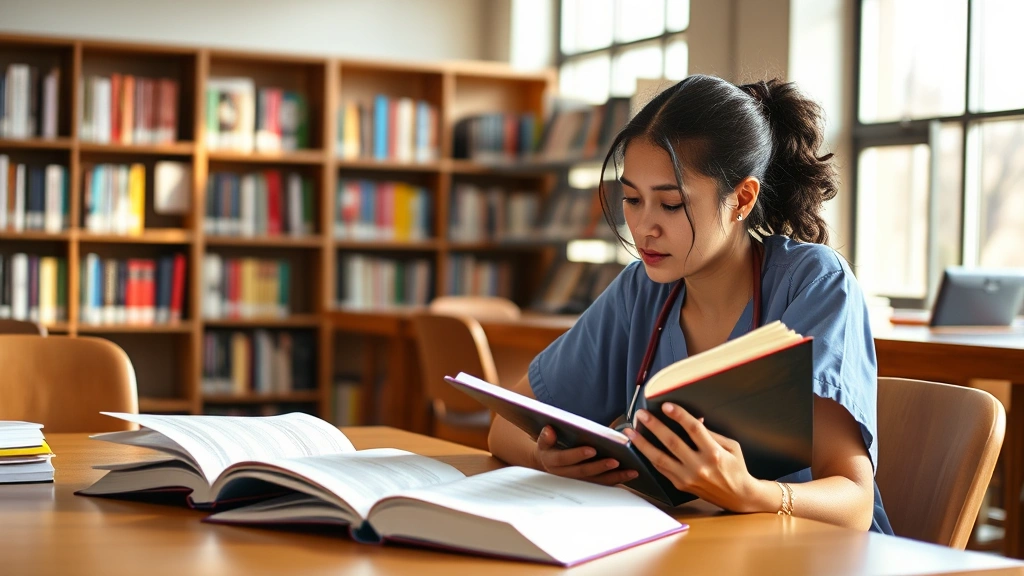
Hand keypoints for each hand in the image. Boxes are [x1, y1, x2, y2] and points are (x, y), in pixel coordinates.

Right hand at [534, 426, 638, 485]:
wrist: (548, 460)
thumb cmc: (550, 446)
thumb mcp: (544, 440)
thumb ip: (546, 436)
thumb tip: (549, 430)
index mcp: (552, 461)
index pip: (565, 459)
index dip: (578, 454)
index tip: (591, 449)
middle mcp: (565, 474)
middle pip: (583, 472)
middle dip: (600, 467)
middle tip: (615, 461)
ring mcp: (577, 480)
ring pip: (597, 480)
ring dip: (614, 476)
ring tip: (631, 471)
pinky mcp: (588, 483)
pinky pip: (603, 483)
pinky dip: (618, 479)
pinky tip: (631, 474)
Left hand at [624, 404, 766, 511]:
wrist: (738, 496)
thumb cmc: (736, 467)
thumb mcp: (730, 446)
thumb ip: (710, 433)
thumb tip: (693, 419)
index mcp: (714, 453)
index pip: (694, 430)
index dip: (679, 416)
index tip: (666, 406)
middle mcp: (699, 466)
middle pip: (672, 443)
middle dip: (654, 426)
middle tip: (641, 415)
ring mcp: (688, 478)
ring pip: (660, 459)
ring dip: (643, 444)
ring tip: (631, 432)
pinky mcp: (680, 485)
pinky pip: (661, 469)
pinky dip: (649, 457)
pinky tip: (640, 446)